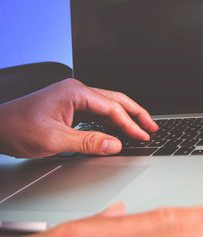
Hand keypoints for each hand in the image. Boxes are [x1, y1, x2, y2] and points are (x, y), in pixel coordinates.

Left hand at [0, 78, 157, 157]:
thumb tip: (115, 144)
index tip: (142, 136)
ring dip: (125, 117)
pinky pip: (97, 111)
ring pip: (108, 105)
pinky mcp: (70, 106)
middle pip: (115, 100)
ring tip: (141, 128)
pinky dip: (111, 121)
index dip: (130, 124)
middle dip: (136, 114)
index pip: (112, 108)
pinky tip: (118, 129)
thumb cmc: (16, 128)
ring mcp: (73, 98)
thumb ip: (88, 142)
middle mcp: (77, 91)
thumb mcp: (54, 139)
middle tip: (152, 127)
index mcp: (75, 93)